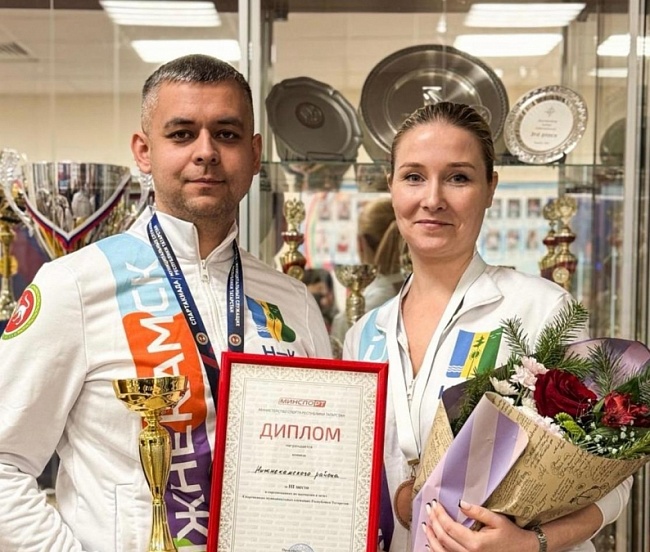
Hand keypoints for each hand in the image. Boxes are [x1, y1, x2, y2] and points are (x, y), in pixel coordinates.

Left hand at [422, 500, 538, 551]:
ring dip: (431, 538)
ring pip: (442, 551)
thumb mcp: (497, 520)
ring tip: (426, 525)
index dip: (439, 515)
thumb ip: (478, 512)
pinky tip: (431, 543)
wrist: (522, 551)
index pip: (450, 527)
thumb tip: (461, 503)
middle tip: (429, 509)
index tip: (435, 503)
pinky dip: (437, 550)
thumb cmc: (510, 535)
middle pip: (444, 538)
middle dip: (434, 522)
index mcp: (476, 543)